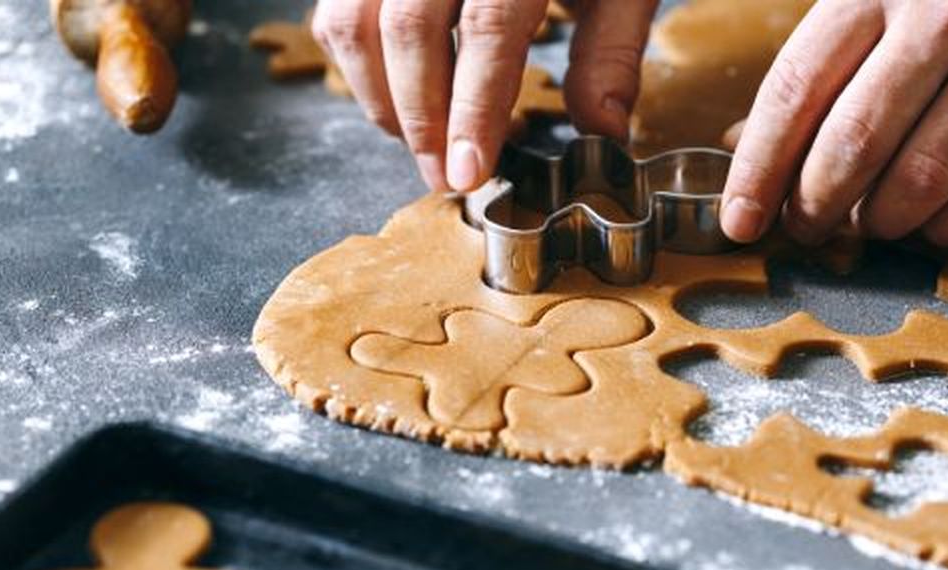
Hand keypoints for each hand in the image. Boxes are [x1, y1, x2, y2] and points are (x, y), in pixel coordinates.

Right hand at [313, 0, 659, 191]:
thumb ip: (611, 51)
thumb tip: (604, 131)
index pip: (486, 27)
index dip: (474, 108)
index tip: (469, 171)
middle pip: (408, 29)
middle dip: (421, 118)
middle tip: (443, 177)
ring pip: (355, 21)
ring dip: (382, 98)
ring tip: (420, 142)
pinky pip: (336, 12)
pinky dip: (357, 66)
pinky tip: (397, 97)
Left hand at [720, 0, 947, 245]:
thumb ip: (816, 64)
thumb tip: (741, 145)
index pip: (794, 94)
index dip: (758, 170)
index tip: (740, 222)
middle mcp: (942, 21)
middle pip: (852, 148)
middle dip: (814, 208)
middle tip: (805, 228)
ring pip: (919, 183)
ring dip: (878, 223)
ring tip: (866, 223)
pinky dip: (946, 228)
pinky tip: (929, 223)